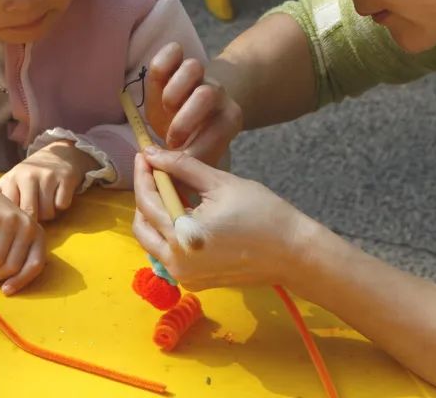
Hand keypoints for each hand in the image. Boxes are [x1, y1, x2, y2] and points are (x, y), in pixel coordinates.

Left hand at [0, 142, 99, 220]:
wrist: (59, 154)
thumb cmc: (31, 175)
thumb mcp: (12, 181)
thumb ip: (0, 198)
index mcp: (11, 178)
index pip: (9, 209)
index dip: (13, 222)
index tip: (15, 226)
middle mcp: (27, 175)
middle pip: (29, 213)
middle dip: (33, 221)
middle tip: (34, 217)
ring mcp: (47, 175)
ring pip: (47, 212)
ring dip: (48, 214)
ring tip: (46, 206)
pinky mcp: (65, 177)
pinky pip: (62, 205)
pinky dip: (61, 206)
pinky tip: (57, 198)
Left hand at [131, 147, 313, 290]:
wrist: (293, 253)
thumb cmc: (262, 213)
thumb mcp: (221, 183)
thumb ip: (182, 167)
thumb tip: (153, 153)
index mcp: (181, 236)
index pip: (147, 201)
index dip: (143, 174)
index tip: (144, 153)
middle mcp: (175, 262)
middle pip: (142, 225)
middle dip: (144, 196)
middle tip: (155, 171)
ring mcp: (184, 276)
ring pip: (152, 242)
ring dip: (154, 215)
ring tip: (171, 189)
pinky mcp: (194, 281)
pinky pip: (168, 254)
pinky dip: (168, 232)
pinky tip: (184, 211)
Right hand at [144, 43, 242, 164]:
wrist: (189, 109)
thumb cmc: (189, 139)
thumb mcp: (193, 157)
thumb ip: (186, 169)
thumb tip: (170, 192)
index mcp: (229, 119)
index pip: (218, 131)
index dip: (194, 148)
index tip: (177, 158)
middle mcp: (218, 93)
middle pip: (205, 94)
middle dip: (183, 120)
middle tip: (171, 138)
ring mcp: (199, 74)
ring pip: (192, 68)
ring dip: (172, 93)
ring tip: (165, 110)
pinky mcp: (178, 59)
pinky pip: (172, 51)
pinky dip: (162, 63)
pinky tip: (157, 83)